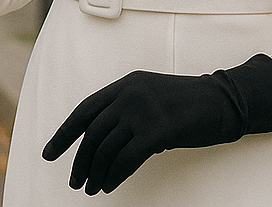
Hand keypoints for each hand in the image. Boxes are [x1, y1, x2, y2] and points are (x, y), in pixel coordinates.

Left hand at [42, 54, 271, 194]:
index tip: (49, 153)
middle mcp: (131, 93)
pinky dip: (113, 176)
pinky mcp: (158, 130)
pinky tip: (109, 186)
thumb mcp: (152, 95)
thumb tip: (101, 140)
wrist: (223, 100)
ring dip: (95, 173)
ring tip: (92, 189)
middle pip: (93, 132)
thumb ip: (127, 108)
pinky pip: (125, 159)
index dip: (64, 133)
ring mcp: (144, 110)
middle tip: (75, 182)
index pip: (86, 108)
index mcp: (127, 82)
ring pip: (106, 148)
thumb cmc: (188, 102)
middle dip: (80, 160)